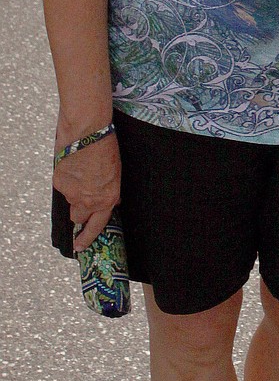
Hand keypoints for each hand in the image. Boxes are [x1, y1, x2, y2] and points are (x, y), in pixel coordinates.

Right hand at [53, 130, 120, 250]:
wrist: (88, 133)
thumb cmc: (107, 149)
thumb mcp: (116, 173)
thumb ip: (110, 191)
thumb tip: (109, 199)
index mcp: (107, 199)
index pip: (97, 226)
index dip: (87, 238)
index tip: (80, 247)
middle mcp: (88, 200)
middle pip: (78, 216)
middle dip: (80, 210)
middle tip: (82, 196)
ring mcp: (72, 193)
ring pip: (70, 200)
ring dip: (74, 192)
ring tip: (81, 173)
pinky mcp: (59, 183)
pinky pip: (62, 186)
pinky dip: (66, 179)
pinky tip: (73, 165)